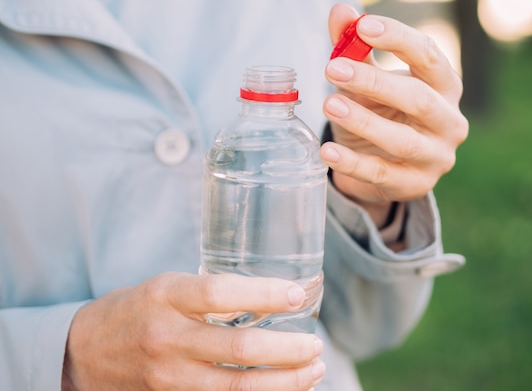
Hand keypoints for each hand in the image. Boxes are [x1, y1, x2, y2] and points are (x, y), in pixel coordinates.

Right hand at [62, 272, 324, 390]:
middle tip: (315, 344)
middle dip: (288, 350)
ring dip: (285, 381)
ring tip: (315, 369)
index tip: (298, 294)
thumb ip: (210, 292)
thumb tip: (273, 294)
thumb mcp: (166, 286)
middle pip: (238, 349)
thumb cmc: (135, 310)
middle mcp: (166, 337)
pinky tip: (284, 388)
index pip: (221, 293)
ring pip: (237, 387)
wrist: (82, 353)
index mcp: (165, 296)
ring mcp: (167, 376)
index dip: (265, 294)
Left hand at [321, 4, 468, 225]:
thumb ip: (356, 50)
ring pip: (403, 140)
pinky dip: (353, 163)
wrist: (383, 168)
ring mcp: (437, 157)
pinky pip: (383, 173)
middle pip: (418, 97)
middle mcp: (450, 121)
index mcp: (445, 86)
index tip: (363, 26)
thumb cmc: (381, 115)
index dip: (398, 38)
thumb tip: (340, 12)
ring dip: (364, 121)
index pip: (428, 56)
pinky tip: (327, 152)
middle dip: (374, 81)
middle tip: (333, 68)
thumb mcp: (366, 82)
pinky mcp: (416, 185)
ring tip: (329, 104)